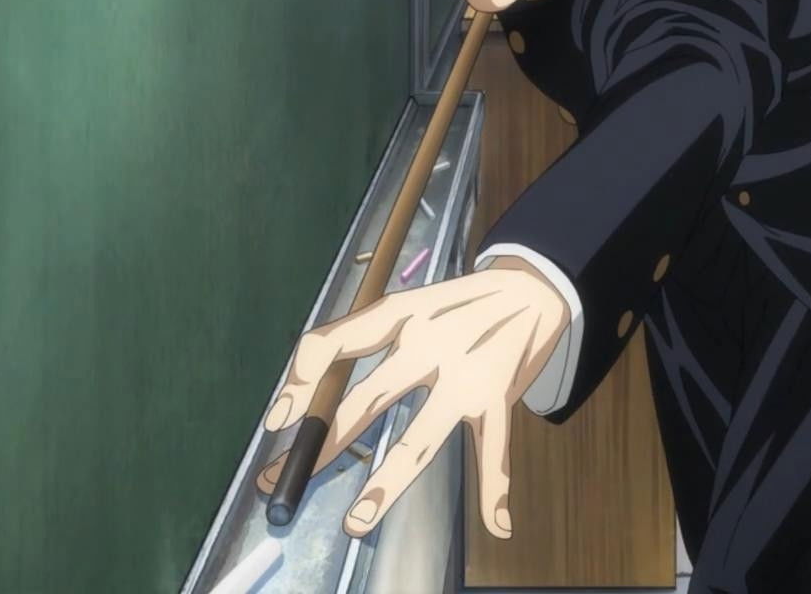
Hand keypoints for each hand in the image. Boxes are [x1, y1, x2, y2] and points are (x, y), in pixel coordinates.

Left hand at [256, 258, 570, 539]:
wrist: (532, 286)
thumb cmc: (456, 306)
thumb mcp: (409, 306)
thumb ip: (364, 341)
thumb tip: (307, 391)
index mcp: (401, 313)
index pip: (337, 341)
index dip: (302, 380)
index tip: (278, 422)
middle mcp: (429, 342)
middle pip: (366, 399)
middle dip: (324, 446)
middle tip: (282, 482)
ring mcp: (466, 373)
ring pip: (420, 436)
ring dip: (386, 483)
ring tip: (356, 522)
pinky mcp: (498, 396)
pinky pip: (494, 449)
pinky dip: (495, 488)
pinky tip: (497, 524)